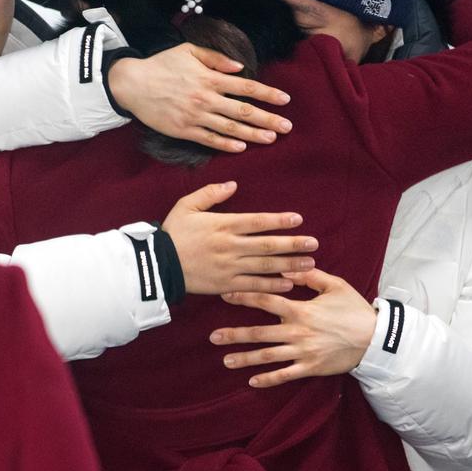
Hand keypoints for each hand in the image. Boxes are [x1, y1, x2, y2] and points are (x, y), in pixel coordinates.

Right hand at [108, 44, 291, 152]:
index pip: (245, 87)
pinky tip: (241, 147)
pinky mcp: (183, 129)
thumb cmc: (161, 64)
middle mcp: (205, 98)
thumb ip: (215, 58)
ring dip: (253, 134)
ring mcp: (195, 116)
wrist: (131, 83)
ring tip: (271, 138)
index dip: (267, 93)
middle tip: (288, 126)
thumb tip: (239, 67)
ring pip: (230, 127)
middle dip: (268, 118)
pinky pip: (209, 139)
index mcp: (209, 78)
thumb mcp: (188, 51)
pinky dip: (226, 144)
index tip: (284, 99)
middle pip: (243, 110)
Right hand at [162, 182, 316, 294]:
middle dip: (293, 244)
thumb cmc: (173, 233)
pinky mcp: (226, 284)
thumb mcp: (186, 205)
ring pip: (265, 266)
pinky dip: (273, 284)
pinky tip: (289, 283)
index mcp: (222, 225)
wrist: (158, 264)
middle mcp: (230, 246)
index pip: (257, 222)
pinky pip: (254, 285)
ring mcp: (229, 267)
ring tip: (309, 263)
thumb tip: (233, 185)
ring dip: (289, 264)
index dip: (279, 220)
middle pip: (268, 245)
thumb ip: (210, 193)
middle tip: (313, 243)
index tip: (298, 219)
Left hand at [209, 268, 376, 387]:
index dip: (244, 297)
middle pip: (259, 333)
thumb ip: (308, 275)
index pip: (266, 301)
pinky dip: (269, 379)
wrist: (377, 339)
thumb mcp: (334, 285)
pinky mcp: (311, 368)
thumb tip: (285, 266)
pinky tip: (252, 381)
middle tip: (212, 337)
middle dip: (234, 335)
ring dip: (245, 359)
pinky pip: (286, 375)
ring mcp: (303, 352)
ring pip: (268, 356)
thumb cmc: (354, 309)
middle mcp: (297, 332)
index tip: (224, 295)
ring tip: (225, 360)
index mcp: (301, 310)